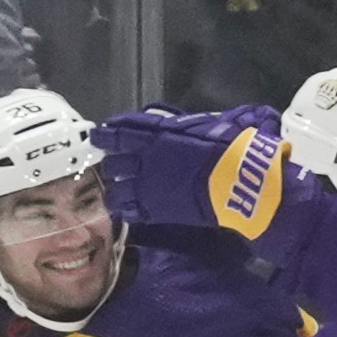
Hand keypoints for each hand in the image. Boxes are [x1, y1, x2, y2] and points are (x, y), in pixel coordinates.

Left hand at [93, 105, 291, 235]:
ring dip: (114, 191)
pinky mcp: (156, 212)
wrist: (238, 179)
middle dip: (111, 166)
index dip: (105, 134)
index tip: (98, 135)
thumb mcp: (204, 123)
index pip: (119, 132)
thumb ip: (183, 126)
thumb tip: (182, 124)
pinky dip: (127, 211)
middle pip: (112, 165)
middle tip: (113, 168)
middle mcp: (145, 160)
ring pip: (115, 192)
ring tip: (115, 194)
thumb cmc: (229, 144)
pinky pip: (131, 213)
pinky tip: (127, 211)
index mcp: (156, 134)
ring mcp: (147, 188)